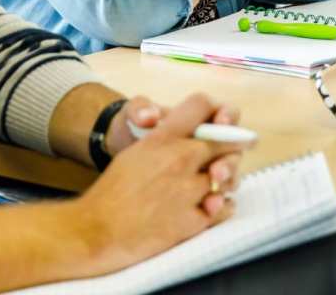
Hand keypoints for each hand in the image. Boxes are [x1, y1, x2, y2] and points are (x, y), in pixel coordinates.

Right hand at [76, 94, 245, 274]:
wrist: (97, 230)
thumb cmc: (113, 190)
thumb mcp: (137, 150)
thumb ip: (166, 139)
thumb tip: (191, 134)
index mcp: (164, 137)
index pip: (203, 105)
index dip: (216, 110)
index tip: (222, 120)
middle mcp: (180, 158)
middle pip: (226, 141)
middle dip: (232, 145)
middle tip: (239, 147)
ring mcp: (187, 191)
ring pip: (228, 176)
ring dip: (226, 178)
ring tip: (219, 182)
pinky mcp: (190, 222)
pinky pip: (223, 208)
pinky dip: (221, 206)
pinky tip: (214, 204)